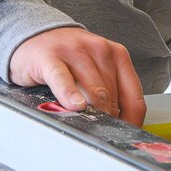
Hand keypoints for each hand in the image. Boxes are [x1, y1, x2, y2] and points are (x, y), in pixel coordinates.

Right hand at [9, 28, 146, 125]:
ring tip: (87, 128)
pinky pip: (63, 79)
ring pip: (92, 91)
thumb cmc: (69, 57)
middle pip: (112, 97)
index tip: (126, 136)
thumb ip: (111, 91)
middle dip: (108, 120)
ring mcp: (75, 52)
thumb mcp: (96, 68)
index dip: (132, 121)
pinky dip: (69, 95)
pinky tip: (74, 106)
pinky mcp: (50, 57)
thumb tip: (121, 124)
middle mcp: (100, 50)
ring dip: (92, 114)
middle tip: (101, 136)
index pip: (134, 96)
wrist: (36, 34)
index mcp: (117, 55)